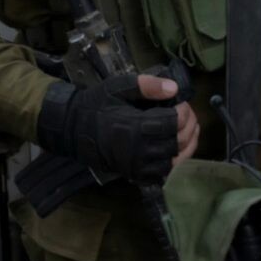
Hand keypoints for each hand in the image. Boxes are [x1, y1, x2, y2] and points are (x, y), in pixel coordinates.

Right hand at [36, 74, 179, 182]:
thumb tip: (175, 88)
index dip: (184, 111)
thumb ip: (147, 85)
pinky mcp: (134, 174)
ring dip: (187, 144)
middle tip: (187, 113)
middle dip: (189, 124)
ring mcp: (137, 166)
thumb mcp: (119, 87)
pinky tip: (177, 147)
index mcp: (135, 127)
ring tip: (189, 129)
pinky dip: (175, 161)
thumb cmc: (96, 105)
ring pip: (175, 160)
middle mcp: (138, 150)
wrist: (71, 129)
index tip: (181, 102)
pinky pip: (163, 173)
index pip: (174, 122)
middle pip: (178, 140)